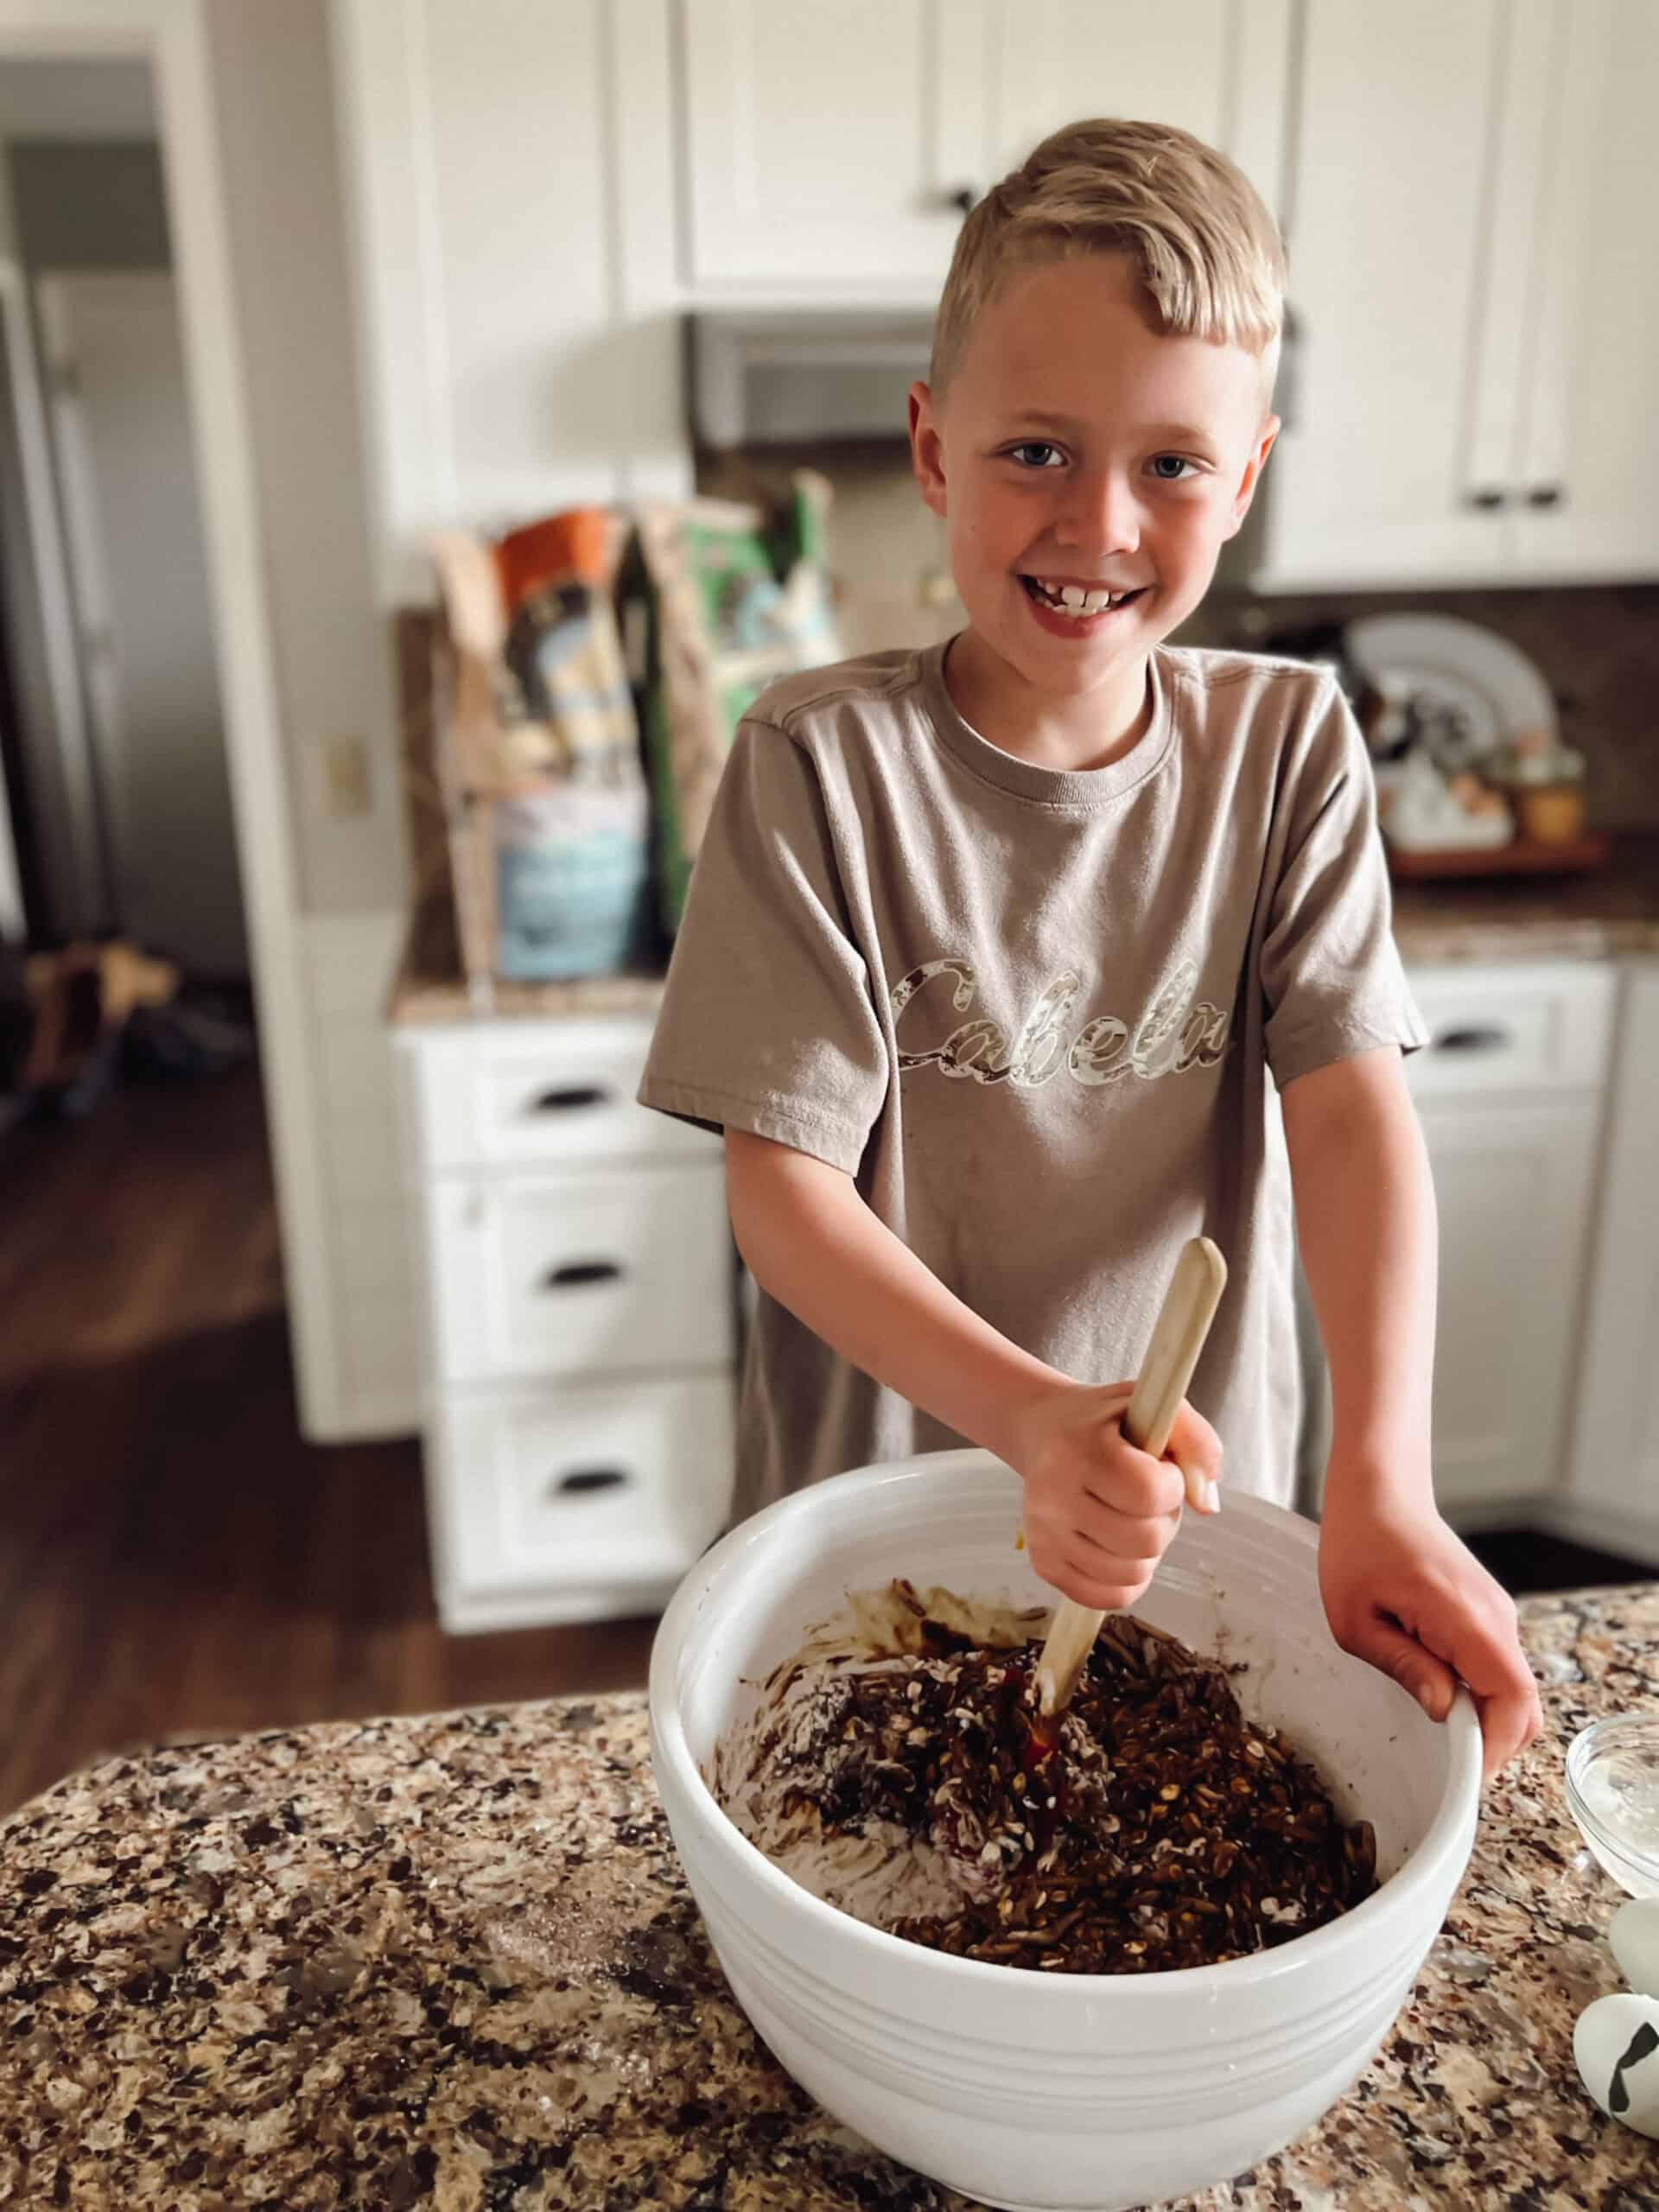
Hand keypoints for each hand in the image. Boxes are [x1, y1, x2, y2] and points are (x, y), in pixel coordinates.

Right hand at [1007, 1380, 1222, 1609]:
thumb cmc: (1109, 1424)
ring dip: (1148, 1550)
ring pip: (1131, 1574)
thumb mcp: (1155, 1406)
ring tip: (1132, 1518)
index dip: (1173, 1484)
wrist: (1046, 1432)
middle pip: (1145, 1540)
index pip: (1149, 1492)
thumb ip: (1198, 1443)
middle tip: (1149, 1498)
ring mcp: (1045, 1533)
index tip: (1162, 1469)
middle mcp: (1054, 1494)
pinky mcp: (1044, 1563)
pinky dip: (1128, 1579)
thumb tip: (1207, 1506)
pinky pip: (1109, 1597)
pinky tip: (1120, 1547)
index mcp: (1081, 1448)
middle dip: (1164, 1520)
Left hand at [1318, 1484, 1543, 1778]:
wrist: (1379, 1491)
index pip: (1512, 1700)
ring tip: (1437, 1732)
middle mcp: (1495, 1618)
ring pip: (1513, 1689)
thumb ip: (1404, 1667)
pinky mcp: (1487, 1614)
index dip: (1496, 1748)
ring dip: (1485, 1719)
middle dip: (1495, 1745)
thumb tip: (1443, 1712)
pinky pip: (1497, 1667)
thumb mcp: (1356, 1618)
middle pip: (1524, 1704)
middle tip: (1448, 1768)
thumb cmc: (1359, 1546)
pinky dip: (1480, 1695)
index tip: (1464, 1778)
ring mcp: (1497, 1615)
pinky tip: (1440, 1697)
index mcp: (1466, 1619)